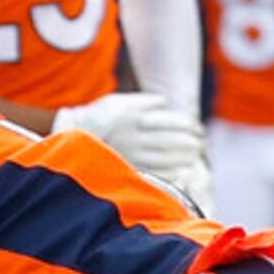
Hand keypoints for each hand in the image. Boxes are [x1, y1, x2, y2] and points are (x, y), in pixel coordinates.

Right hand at [53, 91, 208, 190]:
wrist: (73, 134)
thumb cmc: (99, 115)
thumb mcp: (119, 101)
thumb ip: (143, 101)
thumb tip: (164, 100)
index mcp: (134, 118)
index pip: (167, 122)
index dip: (185, 125)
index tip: (197, 127)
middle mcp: (134, 137)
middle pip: (168, 141)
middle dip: (187, 143)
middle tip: (200, 144)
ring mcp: (130, 154)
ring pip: (162, 158)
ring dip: (181, 158)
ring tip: (194, 158)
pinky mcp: (126, 167)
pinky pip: (152, 173)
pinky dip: (169, 174)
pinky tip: (180, 172)